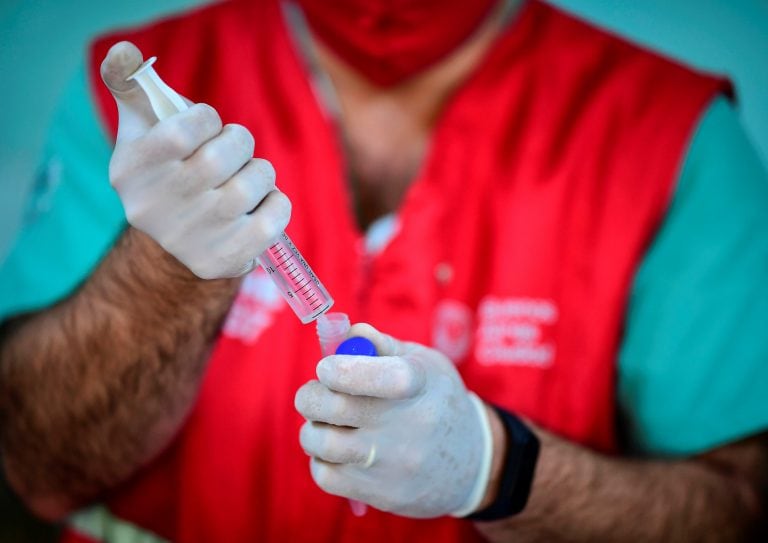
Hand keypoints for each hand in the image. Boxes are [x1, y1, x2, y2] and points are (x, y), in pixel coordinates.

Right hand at [101, 41, 290, 278]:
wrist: (174, 244)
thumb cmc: (165, 171)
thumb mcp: (140, 130)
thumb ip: (130, 85)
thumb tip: (125, 52)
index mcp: (132, 169)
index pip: (184, 129)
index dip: (208, 119)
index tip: (208, 126)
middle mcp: (156, 207)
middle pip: (222, 156)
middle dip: (240, 143)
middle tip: (235, 150)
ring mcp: (191, 238)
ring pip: (252, 184)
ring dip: (260, 172)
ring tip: (247, 177)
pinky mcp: (223, 260)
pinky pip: (273, 220)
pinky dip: (278, 204)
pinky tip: (263, 203)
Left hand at [294, 324, 492, 517]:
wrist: (471, 464)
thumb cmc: (436, 401)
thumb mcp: (425, 363)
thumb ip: (383, 345)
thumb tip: (346, 333)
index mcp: (419, 384)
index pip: (382, 377)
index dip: (343, 369)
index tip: (326, 368)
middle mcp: (407, 426)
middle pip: (334, 408)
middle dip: (310, 396)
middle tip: (316, 392)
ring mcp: (392, 463)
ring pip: (321, 443)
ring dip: (312, 429)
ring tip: (327, 423)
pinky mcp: (379, 493)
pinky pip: (325, 475)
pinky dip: (321, 460)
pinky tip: (339, 451)